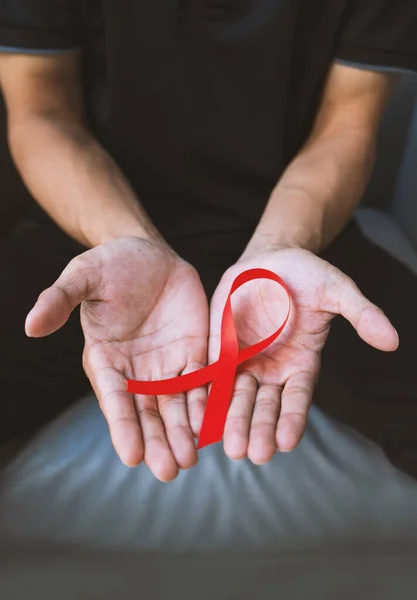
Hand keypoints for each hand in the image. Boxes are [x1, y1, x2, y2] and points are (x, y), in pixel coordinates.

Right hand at [25, 237, 208, 480]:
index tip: (132, 455)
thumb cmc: (110, 265)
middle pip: (147, 411)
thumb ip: (59, 299)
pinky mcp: (194, 351)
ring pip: (176, 404)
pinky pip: (204, 380)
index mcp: (106, 358)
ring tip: (190, 458)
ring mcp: (167, 363)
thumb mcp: (83, 276)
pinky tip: (214, 423)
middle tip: (168, 470)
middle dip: (157, 440)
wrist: (148, 254)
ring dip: (183, 431)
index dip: (122, 426)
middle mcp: (136, 370)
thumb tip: (31, 326)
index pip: (114, 397)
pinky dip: (208, 402)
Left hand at [208, 243, 398, 464]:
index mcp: (301, 362)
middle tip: (253, 454)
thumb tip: (392, 340)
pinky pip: (212, 374)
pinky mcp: (220, 348)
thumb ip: (360, 314)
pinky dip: (207, 395)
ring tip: (229, 447)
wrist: (271, 259)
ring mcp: (245, 361)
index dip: (293, 419)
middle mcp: (272, 369)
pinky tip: (199, 415)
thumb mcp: (337, 290)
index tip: (287, 442)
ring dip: (232, 421)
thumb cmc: (308, 275)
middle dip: (259, 429)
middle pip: (265, 405)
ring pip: (237, 397)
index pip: (298, 397)